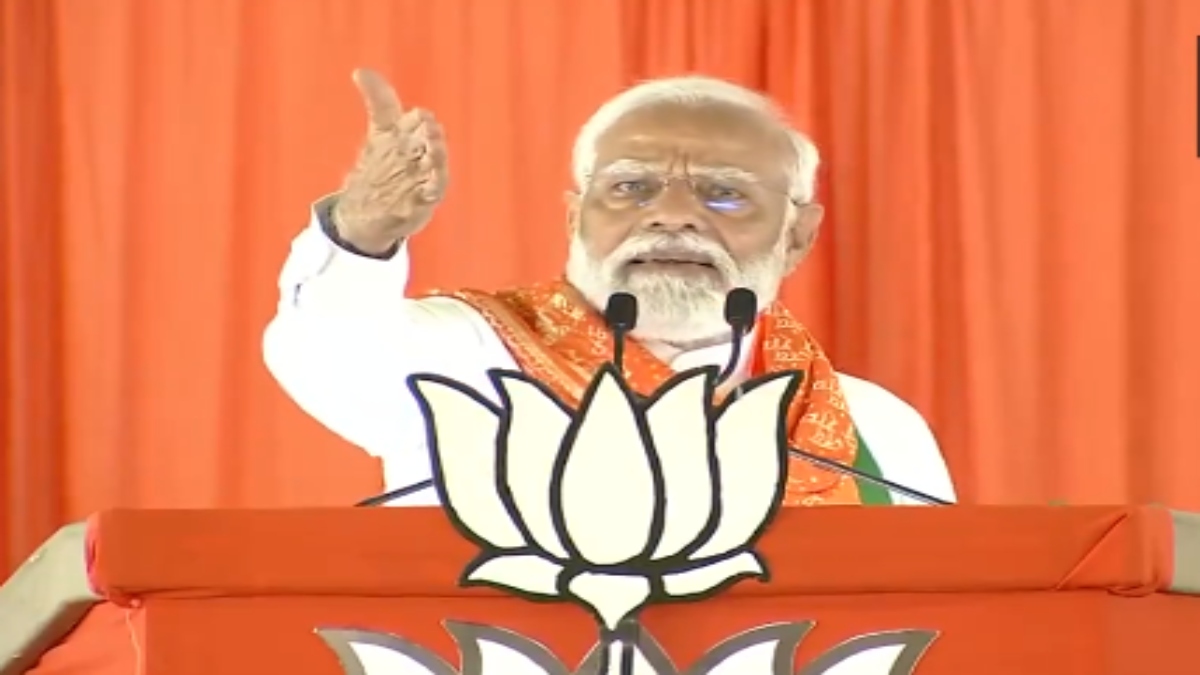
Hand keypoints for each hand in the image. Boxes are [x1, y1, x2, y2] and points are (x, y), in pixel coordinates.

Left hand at [332, 69, 447, 253]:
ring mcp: (425, 177)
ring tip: (434, 151)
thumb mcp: (382, 129)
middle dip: (431, 136)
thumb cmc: (388, 160)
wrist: (378, 201)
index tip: (420, 116)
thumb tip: (360, 71)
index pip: (420, 120)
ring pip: (436, 165)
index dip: (420, 119)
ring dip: (437, 158)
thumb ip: (379, 100)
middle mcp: (423, 153)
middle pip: (430, 140)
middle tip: (429, 128)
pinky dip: (429, 190)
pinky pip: (430, 195)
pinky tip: (426, 188)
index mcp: (413, 133)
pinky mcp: (423, 201)